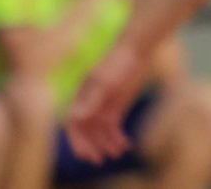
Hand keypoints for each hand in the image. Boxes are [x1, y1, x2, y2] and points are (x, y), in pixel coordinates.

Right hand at [62, 42, 146, 164]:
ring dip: (106, 144)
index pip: (73, 124)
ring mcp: (102, 107)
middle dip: (91, 147)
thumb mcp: (105, 80)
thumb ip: (92, 99)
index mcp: (81, 98)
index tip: (83, 153)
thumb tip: (77, 117)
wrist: (136, 50)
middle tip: (98, 160)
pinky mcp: (116, 108)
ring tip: (117, 153)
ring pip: (100, 132)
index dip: (76, 140)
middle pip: (86, 132)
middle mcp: (89, 105)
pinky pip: (113, 128)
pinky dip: (118, 137)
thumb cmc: (117, 62)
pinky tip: (126, 145)